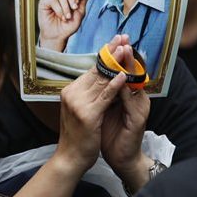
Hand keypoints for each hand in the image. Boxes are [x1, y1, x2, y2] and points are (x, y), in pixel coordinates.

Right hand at [38, 0, 87, 51]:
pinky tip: (60, 16)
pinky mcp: (45, 2)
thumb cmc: (69, 26)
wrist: (58, 36)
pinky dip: (59, 9)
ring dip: (66, 7)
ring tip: (66, 17)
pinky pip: (54, 0)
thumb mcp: (80, 13)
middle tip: (74, 8)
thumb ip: (82, 0)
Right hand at [54, 38, 127, 177]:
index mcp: (71, 90)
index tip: (117, 40)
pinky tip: (124, 75)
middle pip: (97, 69)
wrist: (70, 159)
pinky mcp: (88, 113)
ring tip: (127, 49)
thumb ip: (90, 94)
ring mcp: (79, 102)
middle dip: (112, 52)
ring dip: (116, 63)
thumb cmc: (79, 136)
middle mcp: (72, 93)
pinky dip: (115, 84)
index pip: (92, 69)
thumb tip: (105, 77)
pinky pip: (104, 96)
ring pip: (102, 79)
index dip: (106, 54)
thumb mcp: (83, 110)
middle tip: (123, 38)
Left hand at [100, 38, 151, 191]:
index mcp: (129, 95)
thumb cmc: (109, 134)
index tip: (114, 39)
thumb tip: (92, 76)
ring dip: (128, 66)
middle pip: (131, 72)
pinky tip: (121, 77)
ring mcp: (140, 107)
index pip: (124, 71)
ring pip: (134, 82)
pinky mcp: (139, 118)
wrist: (119, 159)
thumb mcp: (103, 110)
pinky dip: (125, 88)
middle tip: (122, 38)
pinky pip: (131, 99)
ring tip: (123, 50)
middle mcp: (137, 98)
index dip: (118, 56)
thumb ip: (103, 93)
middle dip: (125, 55)